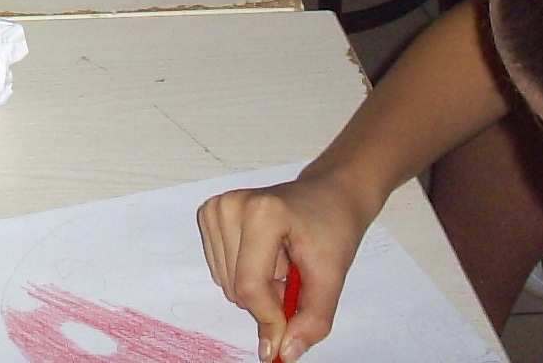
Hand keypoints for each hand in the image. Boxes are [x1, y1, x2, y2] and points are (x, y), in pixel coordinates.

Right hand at [198, 174, 375, 361]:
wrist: (328, 195)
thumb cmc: (332, 228)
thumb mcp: (332, 277)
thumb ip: (311, 320)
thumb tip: (283, 353)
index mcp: (262, 212)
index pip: (250, 286)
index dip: (270, 319)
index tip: (288, 336)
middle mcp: (230, 205)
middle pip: (236, 287)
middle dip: (267, 298)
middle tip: (294, 278)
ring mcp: (216, 208)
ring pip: (226, 283)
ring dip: (257, 288)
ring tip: (282, 264)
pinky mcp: (209, 215)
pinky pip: (220, 271)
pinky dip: (245, 275)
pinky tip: (265, 256)